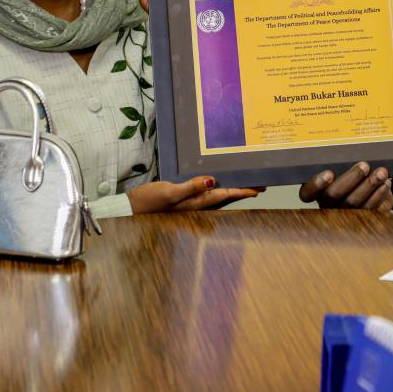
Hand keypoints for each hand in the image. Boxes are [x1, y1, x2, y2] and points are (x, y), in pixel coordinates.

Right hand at [126, 176, 261, 212]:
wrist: (131, 210)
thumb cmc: (149, 202)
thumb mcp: (170, 192)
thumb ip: (192, 187)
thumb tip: (213, 181)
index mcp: (198, 204)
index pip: (227, 196)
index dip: (244, 192)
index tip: (260, 188)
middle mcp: (198, 206)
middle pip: (226, 197)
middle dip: (243, 191)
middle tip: (261, 186)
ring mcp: (192, 205)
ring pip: (219, 197)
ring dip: (233, 190)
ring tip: (246, 185)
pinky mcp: (185, 201)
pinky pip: (208, 195)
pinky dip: (218, 189)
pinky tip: (218, 184)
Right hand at [298, 162, 392, 210]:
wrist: (360, 188)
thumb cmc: (344, 171)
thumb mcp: (336, 164)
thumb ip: (336, 158)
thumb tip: (349, 139)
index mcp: (315, 190)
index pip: (307, 193)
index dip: (316, 184)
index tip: (329, 173)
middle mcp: (326, 204)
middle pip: (333, 195)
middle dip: (351, 179)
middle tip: (364, 166)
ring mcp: (342, 213)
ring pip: (353, 203)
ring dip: (369, 186)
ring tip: (381, 173)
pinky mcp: (360, 218)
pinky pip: (369, 209)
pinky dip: (379, 195)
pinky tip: (385, 184)